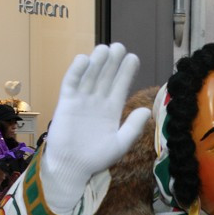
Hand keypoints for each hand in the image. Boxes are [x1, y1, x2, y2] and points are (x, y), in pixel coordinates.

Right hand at [42, 43, 150, 214]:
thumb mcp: (120, 144)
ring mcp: (81, 101)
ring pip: (90, 76)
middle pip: (106, 77)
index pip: (120, 86)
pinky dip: (76, 71)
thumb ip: (133, 127)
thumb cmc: (96, 158)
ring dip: (97, 62)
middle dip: (113, 62)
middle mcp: (97, 102)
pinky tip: (84, 59)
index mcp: (111, 110)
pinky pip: (71, 83)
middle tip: (120, 47)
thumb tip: (147, 111)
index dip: (126, 72)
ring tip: (105, 49)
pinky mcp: (66, 103)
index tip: (134, 58)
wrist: (72, 167)